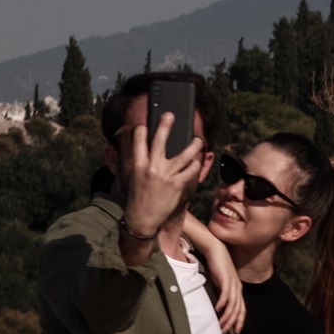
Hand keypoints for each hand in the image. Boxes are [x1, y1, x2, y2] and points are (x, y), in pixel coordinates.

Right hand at [120, 112, 206, 239]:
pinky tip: (198, 161)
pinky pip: (190, 170)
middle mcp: (152, 167)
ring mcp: (166, 175)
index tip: (145, 123)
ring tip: (198, 140)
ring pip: (184, 154)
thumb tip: (146, 150)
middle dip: (165, 125)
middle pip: (160, 140)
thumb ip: (142, 162)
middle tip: (170, 115)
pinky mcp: (177, 184)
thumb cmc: (138, 197)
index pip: (138, 140)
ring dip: (193, 145)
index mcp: (139, 164)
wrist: (142, 218)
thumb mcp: (135, 177)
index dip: (141, 130)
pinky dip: (196, 164)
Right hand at [202, 245, 244, 333]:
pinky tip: (217, 310)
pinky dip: (222, 304)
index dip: (240, 321)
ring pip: (233, 305)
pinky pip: (226, 295)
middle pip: (238, 309)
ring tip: (220, 325)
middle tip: (225, 332)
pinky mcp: (226, 279)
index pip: (242, 308)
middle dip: (232, 323)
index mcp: (237, 289)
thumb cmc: (217, 267)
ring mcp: (233, 283)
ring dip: (226, 316)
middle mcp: (238, 287)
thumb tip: (218, 306)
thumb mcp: (221, 283)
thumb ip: (222, 293)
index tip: (236, 332)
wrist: (216, 250)